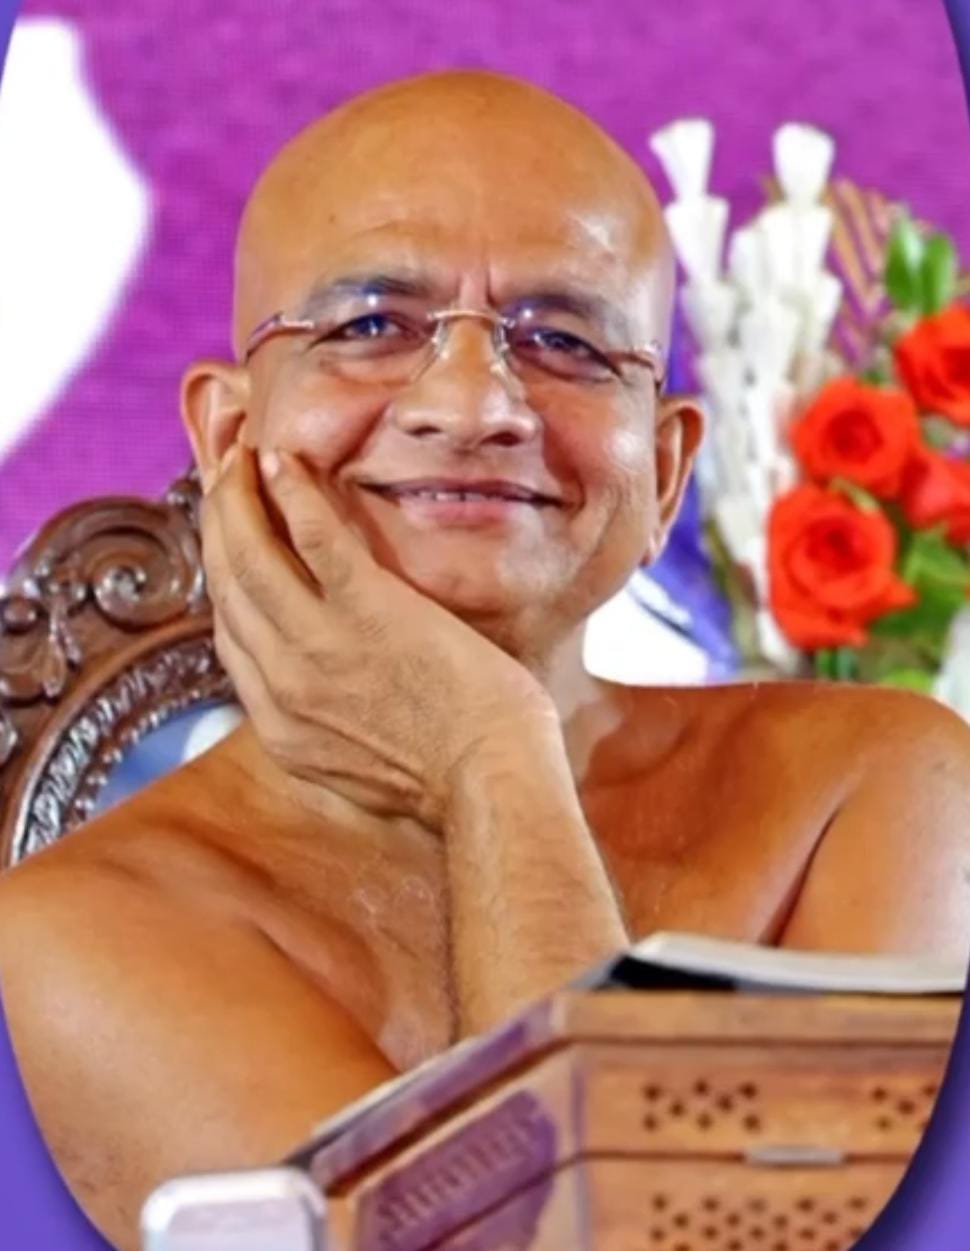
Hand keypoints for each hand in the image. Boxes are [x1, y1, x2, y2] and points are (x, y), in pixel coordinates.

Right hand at [201, 445, 559, 826]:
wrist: (492, 783)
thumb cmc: (452, 779)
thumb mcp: (362, 772)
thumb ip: (328, 730)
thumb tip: (329, 702)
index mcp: (280, 724)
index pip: (232, 634)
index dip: (224, 577)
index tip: (229, 541)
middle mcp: (282, 683)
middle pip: (229, 587)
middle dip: (218, 525)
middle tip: (223, 481)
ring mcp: (320, 645)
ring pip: (252, 557)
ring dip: (237, 499)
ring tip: (240, 461)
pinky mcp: (369, 612)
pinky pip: (313, 539)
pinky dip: (290, 494)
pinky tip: (280, 460)